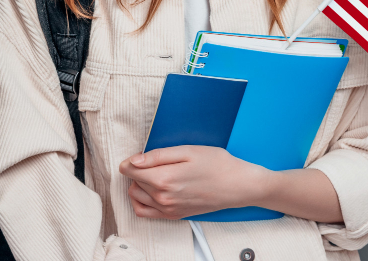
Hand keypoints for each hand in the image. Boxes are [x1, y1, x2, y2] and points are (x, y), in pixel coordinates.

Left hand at [118, 145, 267, 218]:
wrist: (237, 186)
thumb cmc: (217, 164)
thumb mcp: (188, 151)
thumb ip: (158, 156)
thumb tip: (134, 161)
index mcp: (164, 179)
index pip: (130, 170)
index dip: (131, 159)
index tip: (139, 155)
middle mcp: (163, 198)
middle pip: (133, 183)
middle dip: (137, 170)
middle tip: (153, 161)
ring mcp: (168, 209)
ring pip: (137, 197)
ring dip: (139, 185)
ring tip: (153, 174)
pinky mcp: (174, 215)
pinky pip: (145, 213)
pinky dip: (142, 201)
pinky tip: (152, 191)